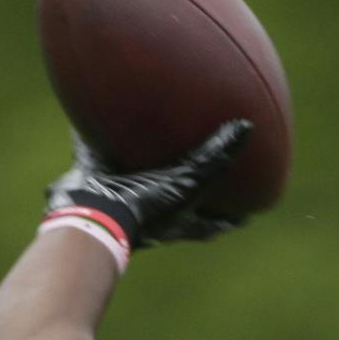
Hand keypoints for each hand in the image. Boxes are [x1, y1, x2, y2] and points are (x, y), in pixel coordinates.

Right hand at [45, 119, 253, 248]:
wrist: (93, 212)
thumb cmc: (146, 206)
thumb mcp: (189, 182)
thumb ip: (215, 157)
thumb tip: (246, 127)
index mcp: (178, 222)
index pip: (213, 224)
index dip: (230, 218)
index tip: (246, 213)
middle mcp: (151, 215)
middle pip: (177, 204)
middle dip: (186, 190)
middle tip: (198, 170)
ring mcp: (121, 199)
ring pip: (135, 179)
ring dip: (138, 163)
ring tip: (145, 138)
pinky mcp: (92, 182)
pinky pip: (93, 154)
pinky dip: (92, 138)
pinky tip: (92, 114)